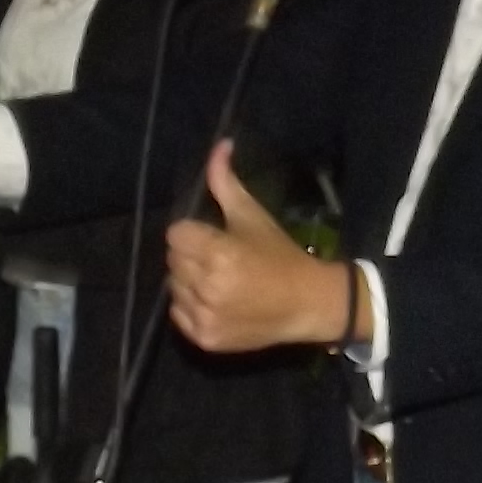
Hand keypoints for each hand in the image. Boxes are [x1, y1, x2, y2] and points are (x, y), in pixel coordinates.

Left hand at [165, 143, 353, 356]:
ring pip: (174, 287)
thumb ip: (226, 182)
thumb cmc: (280, 255)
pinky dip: (191, 307)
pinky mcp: (205, 337)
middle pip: (174, 260)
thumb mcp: (253, 216)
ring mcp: (205, 315)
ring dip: (190, 281)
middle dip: (192, 255)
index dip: (193, 233)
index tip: (213, 237)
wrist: (307, 303)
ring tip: (218, 280)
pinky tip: (216, 301)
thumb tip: (219, 145)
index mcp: (218, 253)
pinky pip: (179, 314)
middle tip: (219, 259)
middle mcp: (208, 286)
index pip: (176, 234)